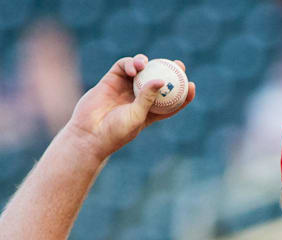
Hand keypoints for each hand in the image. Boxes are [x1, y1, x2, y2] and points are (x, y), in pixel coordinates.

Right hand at [62, 54, 195, 159]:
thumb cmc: (116, 131)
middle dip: (170, 71)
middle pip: (158, 81)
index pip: (172, 101)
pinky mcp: (111, 80)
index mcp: (150, 112)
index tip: (191, 84)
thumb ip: (148, 98)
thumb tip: (161, 80)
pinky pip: (123, 67)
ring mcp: (125, 88)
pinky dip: (130, 63)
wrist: (89, 133)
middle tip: (178, 64)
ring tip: (146, 64)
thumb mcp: (137, 116)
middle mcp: (139, 98)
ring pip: (142, 71)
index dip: (183, 93)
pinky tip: (134, 66)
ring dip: (147, 64)